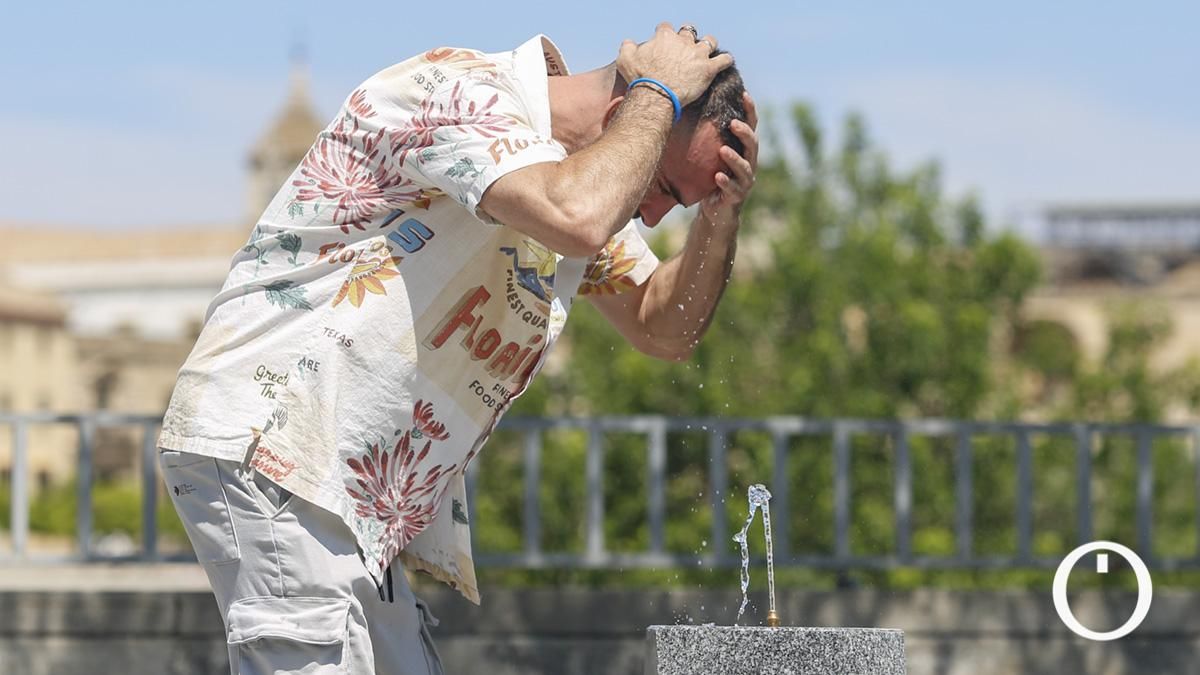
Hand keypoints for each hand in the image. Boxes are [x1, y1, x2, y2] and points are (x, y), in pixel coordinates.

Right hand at [617, 22, 733, 106]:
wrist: (657, 94)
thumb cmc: (641, 78)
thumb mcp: (625, 59)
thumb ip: (627, 47)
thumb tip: (629, 42)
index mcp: (664, 37)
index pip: (666, 28)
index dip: (665, 34)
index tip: (663, 42)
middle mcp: (683, 41)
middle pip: (689, 32)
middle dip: (687, 38)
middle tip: (685, 48)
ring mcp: (697, 54)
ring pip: (710, 41)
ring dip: (709, 44)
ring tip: (707, 51)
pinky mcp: (708, 69)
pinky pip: (724, 60)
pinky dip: (725, 61)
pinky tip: (724, 63)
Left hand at [701, 91, 757, 224]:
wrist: (716, 209)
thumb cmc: (712, 176)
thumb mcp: (711, 154)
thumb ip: (709, 137)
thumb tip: (690, 107)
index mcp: (744, 149)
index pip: (751, 126)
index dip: (750, 111)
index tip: (744, 94)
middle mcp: (749, 162)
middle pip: (752, 145)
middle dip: (744, 133)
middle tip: (733, 124)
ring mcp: (745, 180)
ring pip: (744, 167)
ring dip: (734, 158)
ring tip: (723, 150)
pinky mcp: (737, 196)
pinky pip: (733, 188)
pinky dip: (726, 182)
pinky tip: (718, 176)